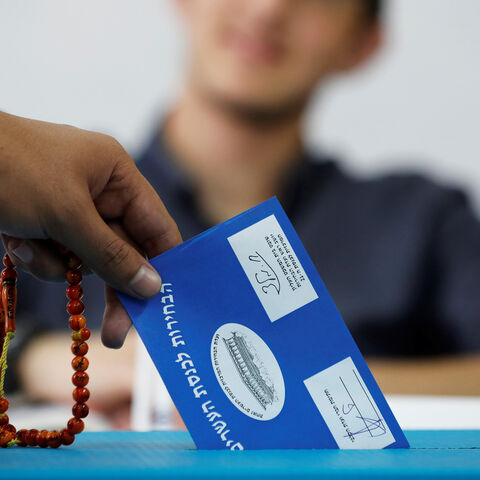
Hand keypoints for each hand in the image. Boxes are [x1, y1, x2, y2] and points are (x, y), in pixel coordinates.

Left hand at [0, 112, 181, 346]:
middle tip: (115, 335)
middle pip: (123, 251)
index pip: (156, 226)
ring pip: (87, 259)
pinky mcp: (46, 223)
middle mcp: (101, 193)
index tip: (167, 303)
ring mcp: (72, 209)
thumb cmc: (12, 169)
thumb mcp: (67, 215)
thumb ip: (112, 255)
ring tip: (28, 246)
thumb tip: (152, 287)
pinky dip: (37, 258)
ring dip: (59, 264)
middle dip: (111, 285)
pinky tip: (15, 241)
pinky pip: (58, 257)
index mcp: (118, 177)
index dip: (165, 264)